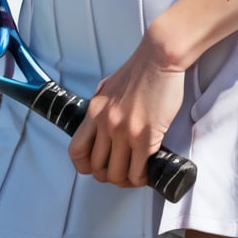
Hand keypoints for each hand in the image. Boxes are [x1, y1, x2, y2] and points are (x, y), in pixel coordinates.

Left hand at [68, 38, 186, 190]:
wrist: (160, 57)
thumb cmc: (141, 68)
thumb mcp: (109, 87)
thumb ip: (103, 106)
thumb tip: (102, 122)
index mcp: (94, 111)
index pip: (76, 150)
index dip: (85, 166)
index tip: (95, 167)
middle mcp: (106, 123)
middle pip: (97, 168)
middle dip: (109, 175)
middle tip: (121, 171)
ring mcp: (124, 132)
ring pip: (117, 174)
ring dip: (126, 179)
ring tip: (135, 173)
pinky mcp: (145, 137)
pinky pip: (137, 171)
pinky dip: (142, 178)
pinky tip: (147, 171)